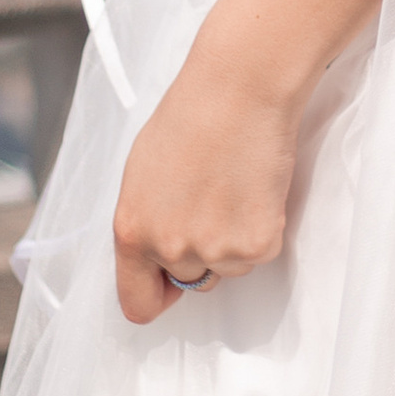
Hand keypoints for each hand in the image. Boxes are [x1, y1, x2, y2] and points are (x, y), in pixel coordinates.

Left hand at [111, 11, 305, 322]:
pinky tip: (254, 189)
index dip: (157, 294)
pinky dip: (263, 228)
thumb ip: (144, 223)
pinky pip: (260, 254)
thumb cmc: (189, 118)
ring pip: (229, 267)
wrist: (238, 91)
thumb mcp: (141, 176)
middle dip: (201, 251)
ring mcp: (216, 250)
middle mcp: (170, 249)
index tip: (169, 283)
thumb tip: (156, 253)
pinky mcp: (257, 244)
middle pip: (191, 280)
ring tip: (233, 187)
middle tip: (211, 202)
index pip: (138, 304)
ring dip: (234, 239)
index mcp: (132, 233)